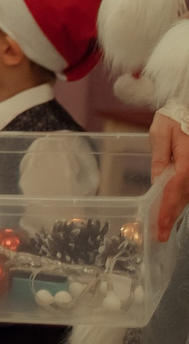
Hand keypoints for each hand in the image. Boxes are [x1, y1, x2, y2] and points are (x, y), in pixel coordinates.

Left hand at [155, 112, 187, 240]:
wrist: (187, 108)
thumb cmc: (173, 118)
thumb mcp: (160, 134)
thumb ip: (160, 158)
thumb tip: (157, 182)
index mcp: (188, 158)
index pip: (177, 187)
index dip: (168, 206)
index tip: (160, 222)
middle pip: (184, 196)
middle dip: (172, 216)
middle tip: (160, 235)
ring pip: (188, 196)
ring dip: (176, 211)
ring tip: (163, 228)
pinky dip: (180, 201)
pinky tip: (171, 212)